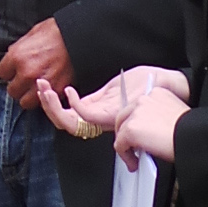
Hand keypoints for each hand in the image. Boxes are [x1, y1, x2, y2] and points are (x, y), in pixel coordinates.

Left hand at [0, 19, 68, 112]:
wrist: (78, 37)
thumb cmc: (57, 32)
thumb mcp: (31, 34)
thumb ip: (19, 49)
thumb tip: (14, 55)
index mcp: (17, 57)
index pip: (2, 73)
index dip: (8, 72)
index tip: (12, 71)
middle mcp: (27, 73)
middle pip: (12, 91)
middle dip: (17, 86)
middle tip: (23, 81)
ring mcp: (41, 84)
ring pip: (26, 102)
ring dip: (28, 96)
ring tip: (33, 88)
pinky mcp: (56, 90)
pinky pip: (44, 100)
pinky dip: (45, 96)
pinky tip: (47, 88)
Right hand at [34, 65, 191, 159]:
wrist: (168, 84)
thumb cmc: (148, 84)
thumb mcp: (118, 86)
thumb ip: (99, 95)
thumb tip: (79, 98)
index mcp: (100, 110)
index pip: (70, 115)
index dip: (53, 105)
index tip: (45, 88)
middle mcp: (99, 117)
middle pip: (66, 122)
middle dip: (47, 106)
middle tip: (38, 87)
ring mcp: (103, 117)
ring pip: (70, 122)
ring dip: (52, 106)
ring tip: (43, 89)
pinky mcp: (110, 114)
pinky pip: (84, 116)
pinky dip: (71, 104)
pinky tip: (68, 92)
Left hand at [112, 82, 189, 165]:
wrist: (194, 138)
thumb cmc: (190, 131)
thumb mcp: (174, 115)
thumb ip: (158, 116)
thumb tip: (150, 129)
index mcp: (156, 93)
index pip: (137, 107)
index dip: (136, 123)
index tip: (141, 134)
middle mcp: (144, 99)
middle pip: (124, 116)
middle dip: (126, 133)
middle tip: (133, 147)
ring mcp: (136, 113)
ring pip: (120, 131)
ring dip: (125, 146)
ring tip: (134, 157)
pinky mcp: (131, 129)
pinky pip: (120, 145)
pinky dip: (125, 156)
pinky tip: (135, 163)